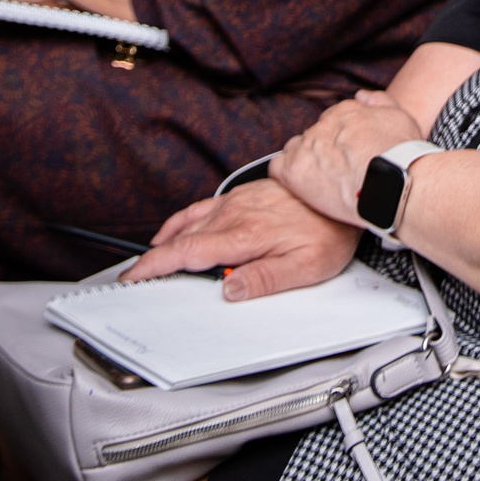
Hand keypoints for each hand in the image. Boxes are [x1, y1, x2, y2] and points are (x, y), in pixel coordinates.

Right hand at [129, 180, 360, 300]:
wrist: (347, 190)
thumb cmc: (329, 231)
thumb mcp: (306, 267)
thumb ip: (265, 279)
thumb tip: (228, 290)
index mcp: (244, 236)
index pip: (187, 253)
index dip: (155, 266)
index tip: (133, 277)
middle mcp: (235, 214)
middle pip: (181, 238)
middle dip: (153, 258)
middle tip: (132, 277)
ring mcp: (238, 201)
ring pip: (189, 221)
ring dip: (165, 240)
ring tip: (149, 259)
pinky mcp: (245, 194)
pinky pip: (203, 206)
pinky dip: (183, 220)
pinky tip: (180, 229)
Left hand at [271, 93, 424, 228]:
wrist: (393, 181)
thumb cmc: (402, 154)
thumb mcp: (399, 116)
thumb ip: (379, 101)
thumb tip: (361, 95)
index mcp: (346, 111)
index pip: (331, 122)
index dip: (338, 141)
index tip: (347, 156)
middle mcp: (323, 124)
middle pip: (314, 136)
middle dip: (322, 152)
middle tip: (337, 173)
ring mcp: (307, 145)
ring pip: (296, 151)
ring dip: (305, 163)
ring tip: (322, 184)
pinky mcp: (295, 169)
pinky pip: (277, 168)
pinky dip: (286, 176)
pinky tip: (301, 187)